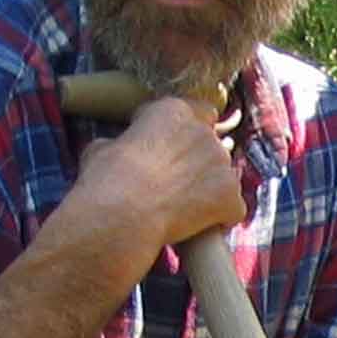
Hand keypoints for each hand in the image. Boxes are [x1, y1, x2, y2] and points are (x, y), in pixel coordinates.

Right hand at [56, 97, 245, 277]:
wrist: (122, 214)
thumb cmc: (106, 179)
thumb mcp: (103, 146)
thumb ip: (125, 142)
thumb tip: (120, 149)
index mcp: (173, 111)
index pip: (201, 112)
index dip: (189, 134)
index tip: (177, 149)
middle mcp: (203, 132)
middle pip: (212, 147)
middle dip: (199, 164)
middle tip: (177, 185)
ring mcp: (221, 164)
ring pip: (224, 177)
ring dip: (210, 190)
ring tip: (185, 208)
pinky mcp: (230, 196)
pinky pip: (233, 207)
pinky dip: (221, 217)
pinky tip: (201, 226)